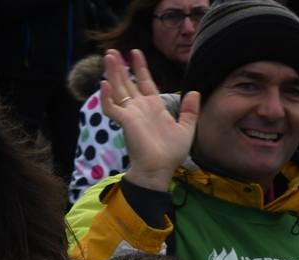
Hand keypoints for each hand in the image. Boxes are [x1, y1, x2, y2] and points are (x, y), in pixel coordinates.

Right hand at [100, 49, 201, 191]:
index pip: (144, 81)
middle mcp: (139, 108)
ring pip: (117, 89)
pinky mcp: (125, 122)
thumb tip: (194, 92)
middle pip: (127, 82)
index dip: (140, 67)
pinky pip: (112, 107)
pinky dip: (106, 97)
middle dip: (120, 66)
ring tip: (107, 57)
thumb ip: (190, 110)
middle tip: (112, 51)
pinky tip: (104, 84)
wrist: (159, 170)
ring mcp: (130, 114)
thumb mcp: (186, 129)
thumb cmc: (171, 154)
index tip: (136, 52)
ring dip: (112, 73)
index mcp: (153, 107)